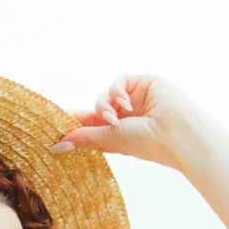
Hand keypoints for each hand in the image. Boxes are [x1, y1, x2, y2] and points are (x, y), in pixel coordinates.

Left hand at [48, 74, 198, 169]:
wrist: (176, 132)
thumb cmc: (147, 142)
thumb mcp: (110, 140)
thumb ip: (83, 138)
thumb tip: (55, 146)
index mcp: (118, 134)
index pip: (90, 126)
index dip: (73, 125)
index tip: (53, 128)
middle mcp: (125, 117)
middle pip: (95, 110)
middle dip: (90, 116)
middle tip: (86, 122)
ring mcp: (133, 100)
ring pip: (104, 96)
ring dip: (104, 106)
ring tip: (115, 118)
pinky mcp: (141, 84)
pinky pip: (118, 82)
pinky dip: (117, 91)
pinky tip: (125, 103)